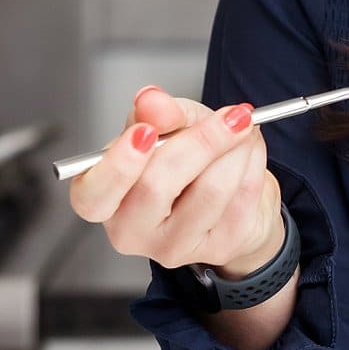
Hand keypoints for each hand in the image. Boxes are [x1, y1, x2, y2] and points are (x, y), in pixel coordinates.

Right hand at [68, 85, 282, 277]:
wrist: (233, 192)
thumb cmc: (188, 158)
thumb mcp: (170, 124)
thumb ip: (160, 112)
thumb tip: (150, 100)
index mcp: (103, 197)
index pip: (92, 194)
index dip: (118, 165)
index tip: (146, 132)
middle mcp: (130, 230)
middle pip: (157, 186)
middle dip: (203, 141)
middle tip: (232, 115)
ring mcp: (173, 247)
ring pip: (210, 190)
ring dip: (237, 149)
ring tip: (243, 130)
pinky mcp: (217, 249)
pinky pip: (242, 197)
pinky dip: (253, 162)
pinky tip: (249, 152)